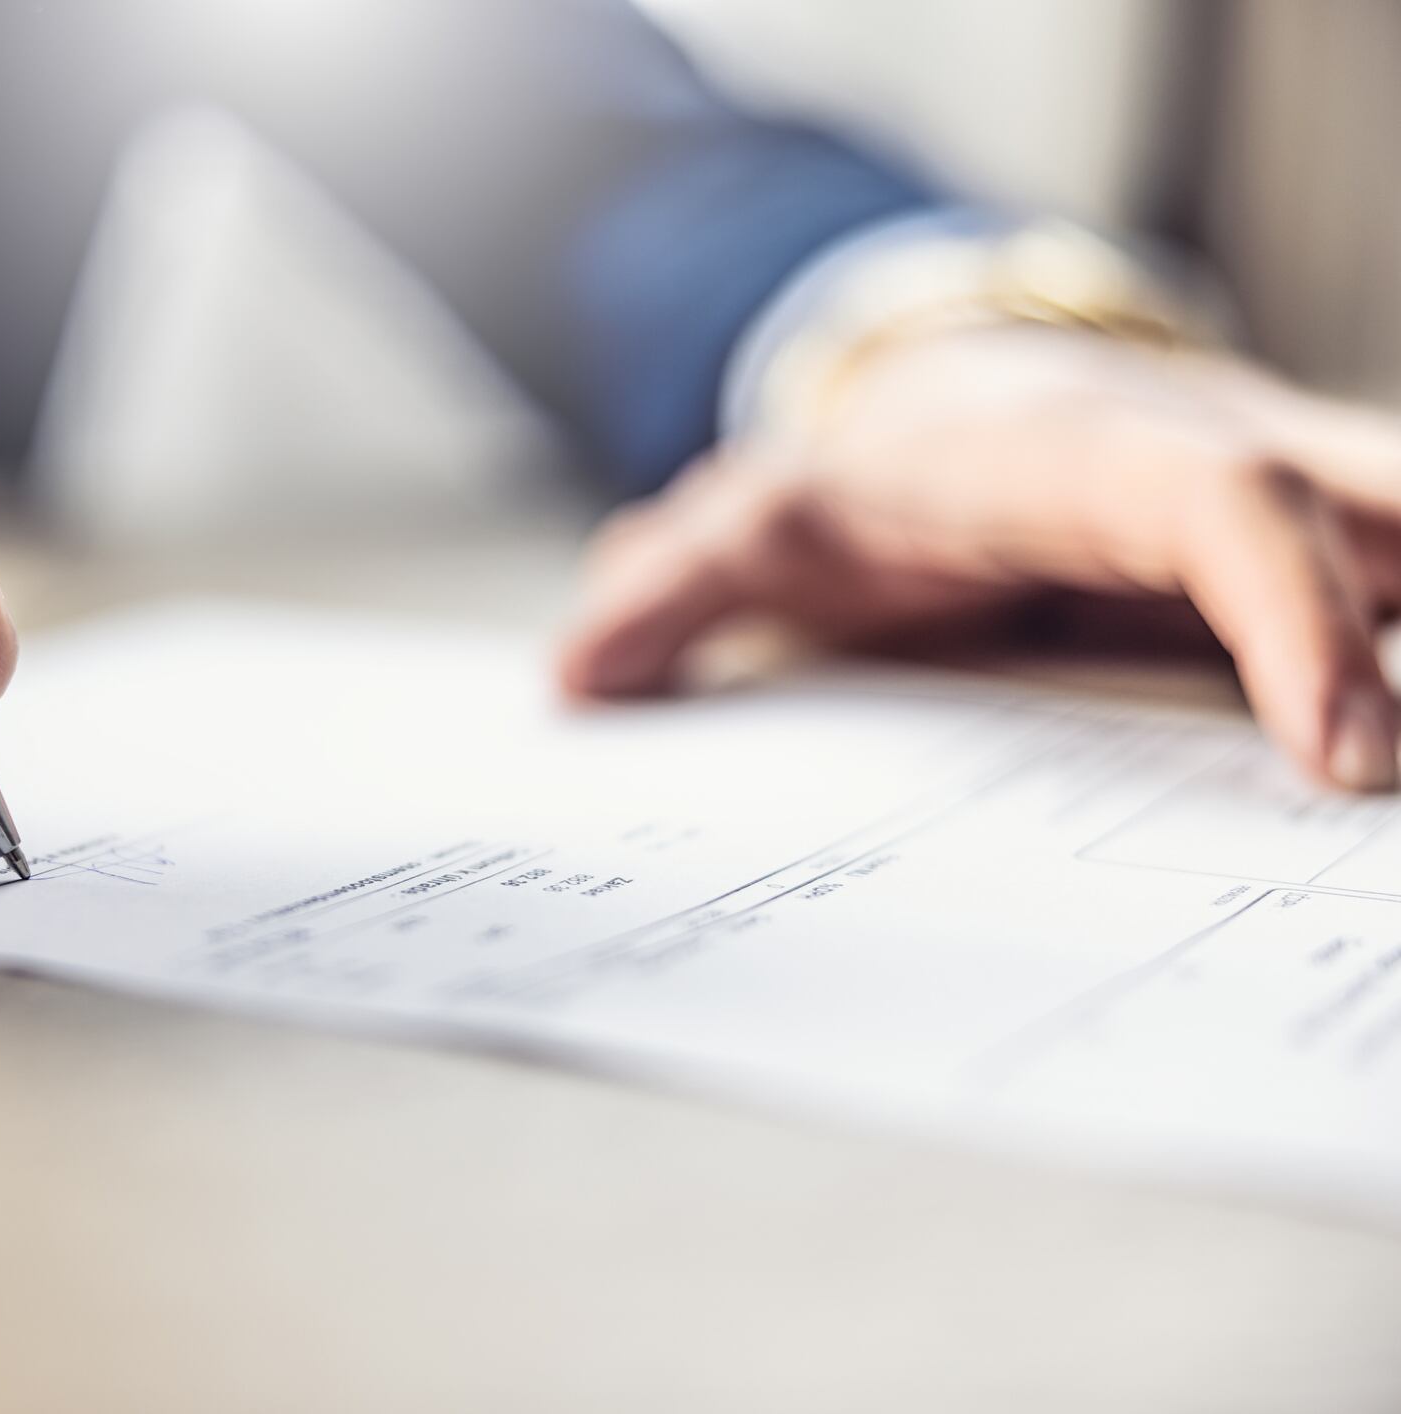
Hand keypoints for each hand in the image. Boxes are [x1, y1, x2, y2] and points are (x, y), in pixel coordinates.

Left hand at [561, 322, 1400, 792]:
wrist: (950, 408)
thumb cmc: (870, 470)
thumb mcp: (761, 517)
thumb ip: (677, 586)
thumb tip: (577, 678)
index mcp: (1087, 455)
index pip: (1229, 506)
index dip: (1297, 620)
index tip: (1340, 757)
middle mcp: (1211, 461)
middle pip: (1375, 509)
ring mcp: (1273, 507)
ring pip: (1396, 544)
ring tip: (1394, 816)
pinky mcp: (1294, 569)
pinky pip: (1379, 608)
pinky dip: (1383, 674)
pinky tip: (1378, 783)